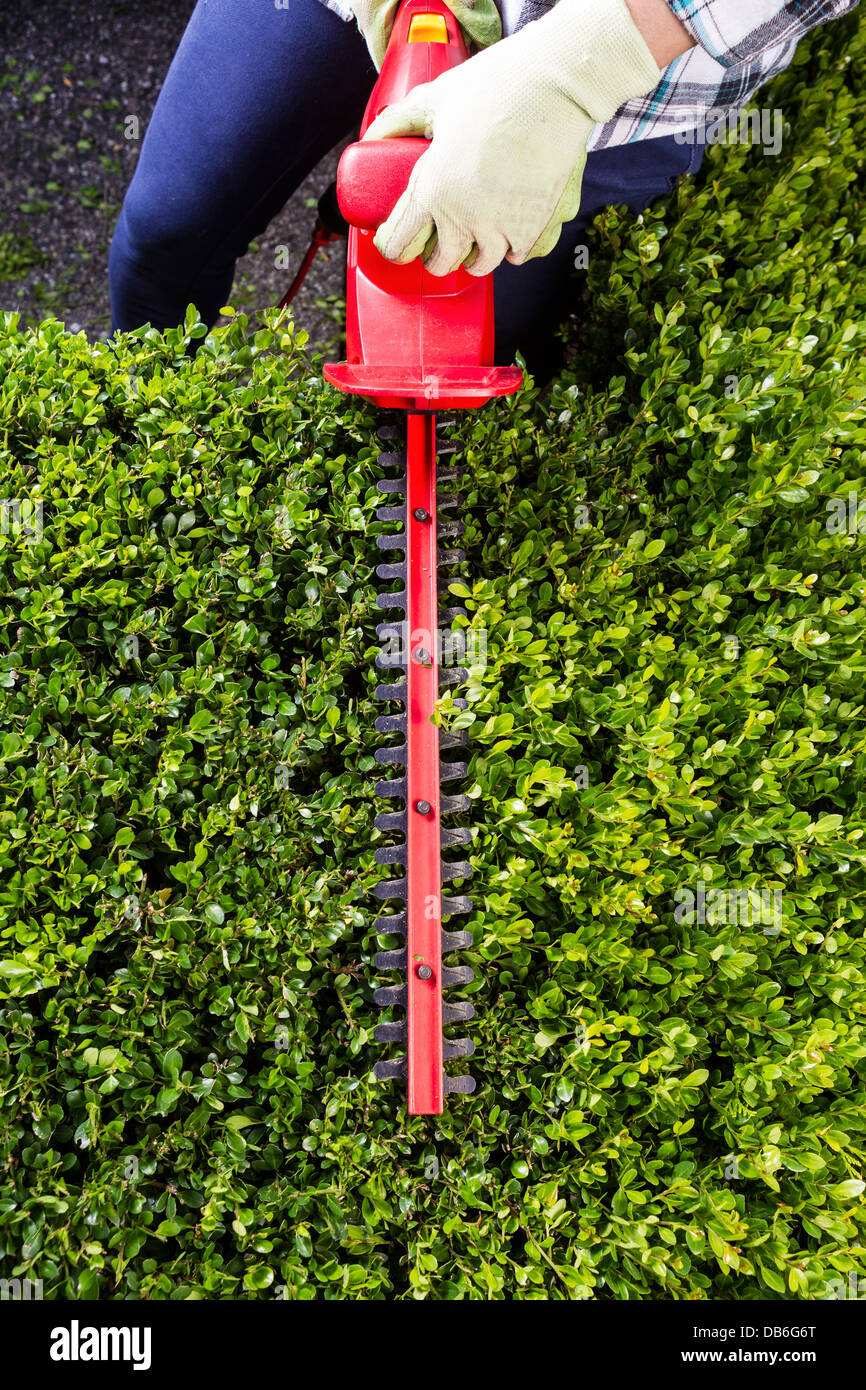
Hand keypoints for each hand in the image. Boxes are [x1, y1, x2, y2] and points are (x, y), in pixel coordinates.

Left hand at [363, 0, 661, 275]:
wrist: (557, 87)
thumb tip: (370, 137)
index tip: (395, 244)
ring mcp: (502, 229)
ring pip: (481, 265)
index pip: (400, 244)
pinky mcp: (535, 229)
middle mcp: (464, 219)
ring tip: (476, 238)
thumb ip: (397, 121)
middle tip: (438, 240)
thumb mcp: (434, 99)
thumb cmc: (495, 87)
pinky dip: (514, 247)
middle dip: (435, 255)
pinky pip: (519, 257)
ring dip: (475, 254)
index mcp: (433, 192)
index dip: (393, 247)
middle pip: (440, 264)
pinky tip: (511, 231)